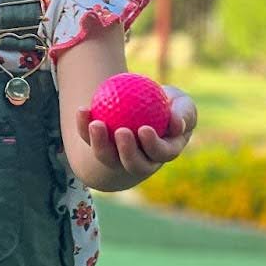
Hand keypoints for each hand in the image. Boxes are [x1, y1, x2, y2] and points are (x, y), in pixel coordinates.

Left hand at [78, 84, 197, 180]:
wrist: (138, 102)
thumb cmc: (167, 102)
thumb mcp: (181, 103)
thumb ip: (183, 112)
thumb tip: (176, 123)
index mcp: (164, 152)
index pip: (160, 153)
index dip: (153, 146)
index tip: (144, 129)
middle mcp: (141, 161)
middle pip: (133, 163)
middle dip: (127, 151)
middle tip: (121, 131)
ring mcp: (117, 156)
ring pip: (107, 157)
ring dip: (100, 143)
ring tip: (96, 124)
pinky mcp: (99, 147)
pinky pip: (89, 139)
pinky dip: (84, 126)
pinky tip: (82, 110)